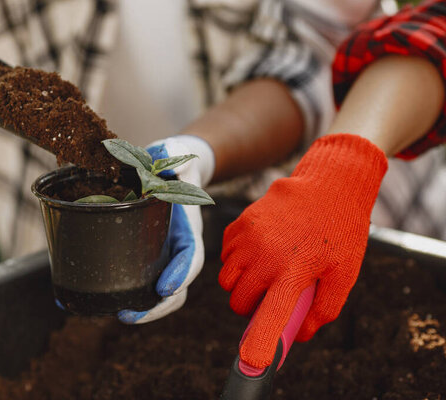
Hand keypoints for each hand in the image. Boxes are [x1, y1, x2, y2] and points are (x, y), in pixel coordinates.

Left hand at [118, 135, 214, 323]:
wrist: (171, 166)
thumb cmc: (173, 162)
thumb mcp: (174, 156)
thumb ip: (173, 159)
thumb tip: (167, 158)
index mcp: (188, 230)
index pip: (190, 258)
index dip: (180, 275)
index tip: (164, 289)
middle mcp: (176, 248)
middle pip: (176, 288)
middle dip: (156, 308)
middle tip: (128, 315)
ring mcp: (160, 254)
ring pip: (156, 291)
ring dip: (140, 309)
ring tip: (115, 314)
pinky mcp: (142, 254)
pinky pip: (136, 278)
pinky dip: (119, 292)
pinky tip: (93, 300)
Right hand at [219, 134, 387, 368]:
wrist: (328, 185)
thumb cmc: (339, 231)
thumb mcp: (344, 273)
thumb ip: (324, 308)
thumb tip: (301, 333)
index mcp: (294, 271)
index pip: (270, 315)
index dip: (260, 342)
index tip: (251, 360)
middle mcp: (265, 256)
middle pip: (237, 300)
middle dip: (249, 307)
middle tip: (268, 297)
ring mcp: (248, 238)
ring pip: (226, 279)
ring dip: (240, 284)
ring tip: (263, 272)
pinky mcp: (240, 224)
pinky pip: (225, 255)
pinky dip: (235, 261)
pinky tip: (257, 252)